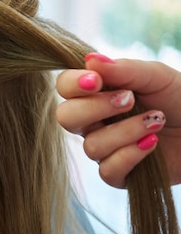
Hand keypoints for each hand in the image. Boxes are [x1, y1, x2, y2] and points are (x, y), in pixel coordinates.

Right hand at [56, 53, 180, 187]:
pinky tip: (152, 143)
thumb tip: (89, 59)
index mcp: (95, 94)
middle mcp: (93, 122)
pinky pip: (108, 170)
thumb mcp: (155, 76)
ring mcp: (104, 148)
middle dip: (95, 108)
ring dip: (126, 131)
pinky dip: (131, 155)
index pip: (64, 87)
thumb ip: (123, 69)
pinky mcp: (118, 174)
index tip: (96, 80)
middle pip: (66, 118)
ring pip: (92, 145)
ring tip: (156, 120)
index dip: (73, 84)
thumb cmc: (179, 98)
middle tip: (129, 100)